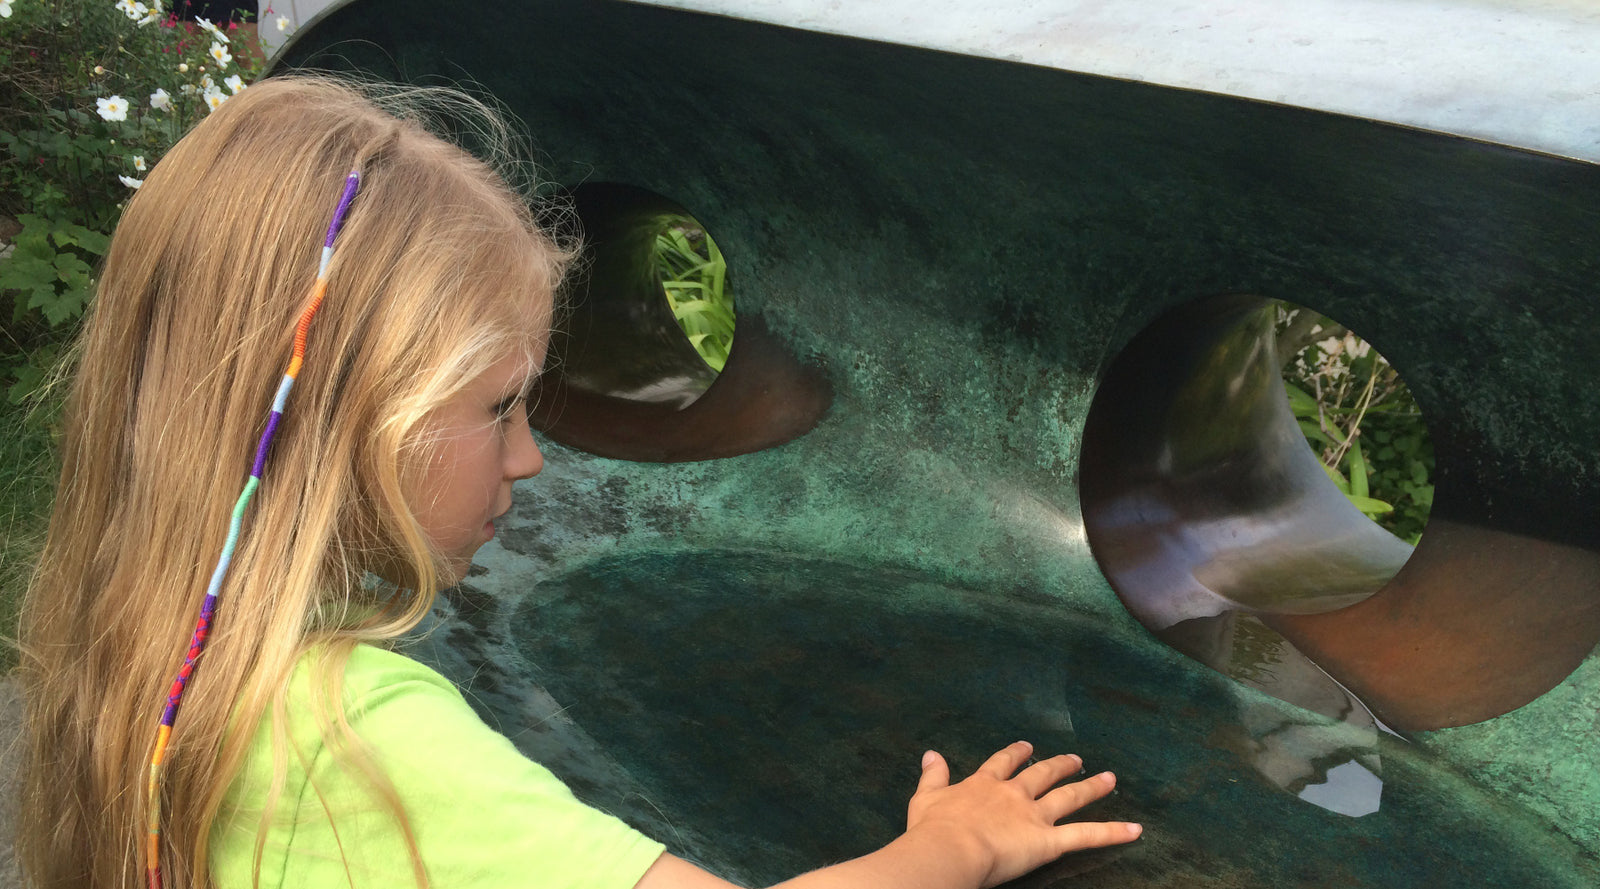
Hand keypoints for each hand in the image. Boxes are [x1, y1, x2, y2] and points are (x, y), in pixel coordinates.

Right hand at [905, 741, 1141, 888]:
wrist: (950, 850)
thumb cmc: (933, 830)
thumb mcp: (925, 798)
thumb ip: (933, 776)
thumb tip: (931, 754)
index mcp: (984, 785)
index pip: (1003, 763)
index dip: (1016, 754)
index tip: (1025, 746)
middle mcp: (1014, 794)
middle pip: (1042, 774)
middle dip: (1059, 765)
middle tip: (1074, 758)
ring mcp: (1034, 815)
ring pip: (1069, 797)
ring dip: (1091, 788)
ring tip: (1109, 779)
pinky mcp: (1049, 840)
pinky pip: (1087, 835)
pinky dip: (1112, 832)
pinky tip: (1135, 829)